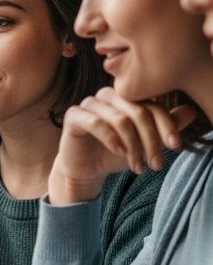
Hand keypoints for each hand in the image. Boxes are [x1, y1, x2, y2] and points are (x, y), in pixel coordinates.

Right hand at [48, 88, 193, 203]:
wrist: (87, 169)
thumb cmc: (116, 152)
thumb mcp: (145, 142)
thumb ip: (165, 126)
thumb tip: (190, 111)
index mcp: (127, 97)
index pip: (153, 105)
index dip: (166, 125)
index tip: (176, 146)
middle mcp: (109, 95)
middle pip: (138, 111)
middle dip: (150, 140)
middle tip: (156, 163)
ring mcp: (90, 103)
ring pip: (120, 119)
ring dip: (133, 146)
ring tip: (137, 166)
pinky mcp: (74, 115)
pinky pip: (96, 123)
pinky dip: (111, 140)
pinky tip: (119, 153)